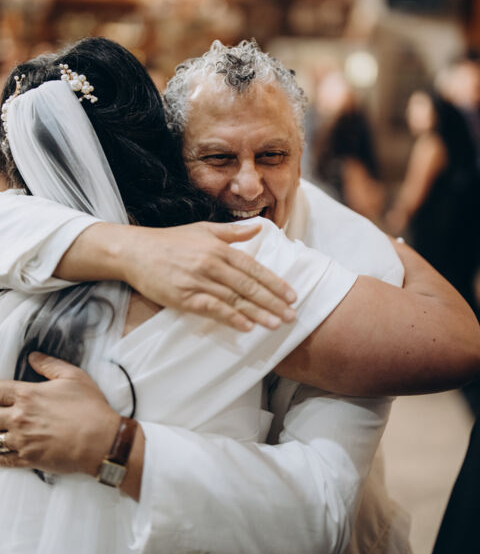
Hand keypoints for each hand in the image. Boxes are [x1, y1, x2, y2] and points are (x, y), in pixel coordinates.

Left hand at [0, 353, 118, 476]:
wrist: (101, 440)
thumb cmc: (90, 408)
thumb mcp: (74, 377)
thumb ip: (50, 364)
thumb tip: (33, 357)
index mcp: (28, 395)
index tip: (0, 394)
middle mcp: (19, 417)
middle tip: (2, 413)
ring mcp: (21, 440)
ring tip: (3, 430)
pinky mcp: (27, 459)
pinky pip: (2, 460)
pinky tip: (2, 451)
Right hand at [115, 221, 296, 330]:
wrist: (135, 251)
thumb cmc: (170, 240)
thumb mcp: (203, 229)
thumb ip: (233, 232)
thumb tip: (258, 227)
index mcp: (219, 248)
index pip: (253, 268)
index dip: (274, 283)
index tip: (291, 295)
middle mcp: (211, 264)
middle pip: (248, 286)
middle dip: (272, 302)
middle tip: (292, 315)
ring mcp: (198, 281)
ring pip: (234, 299)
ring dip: (258, 313)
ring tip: (276, 324)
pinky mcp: (184, 297)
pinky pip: (212, 309)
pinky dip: (231, 318)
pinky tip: (246, 326)